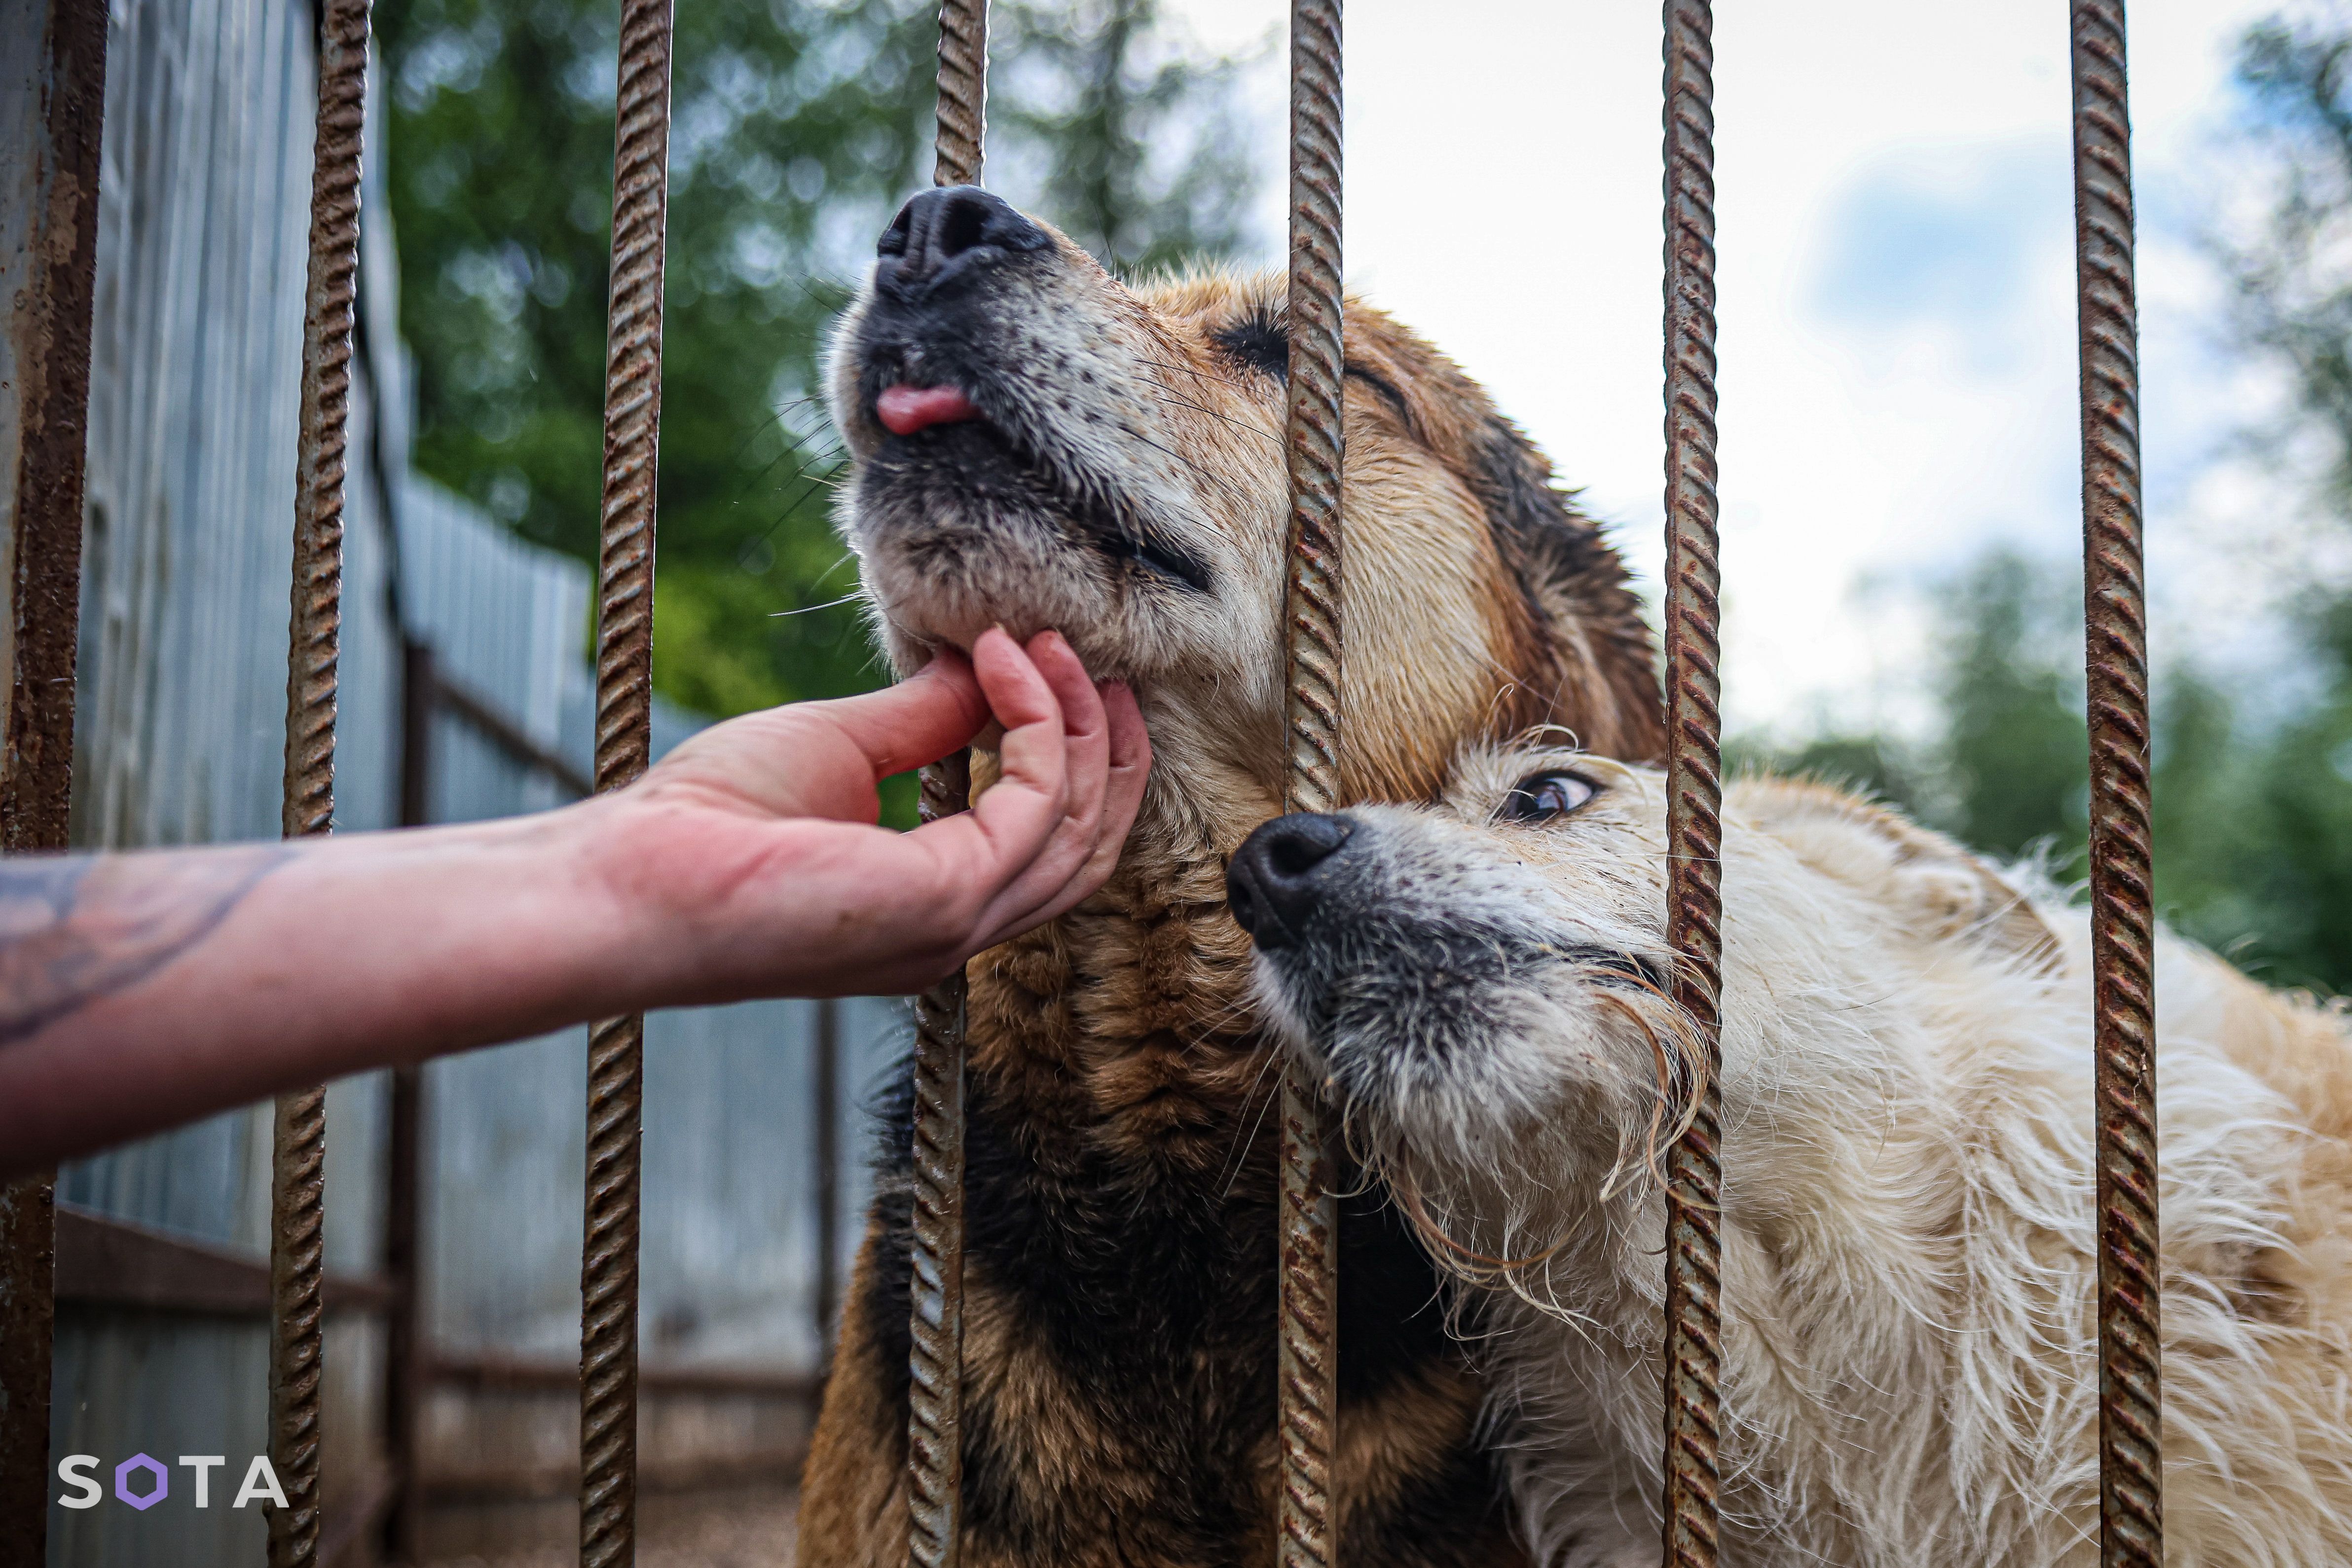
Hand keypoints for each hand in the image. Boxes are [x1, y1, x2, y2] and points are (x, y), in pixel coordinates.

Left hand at [591, 626, 1149, 999]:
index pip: (1050, 843)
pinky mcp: (945, 901)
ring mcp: (958, 924)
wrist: (632, 880)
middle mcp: (959, 929)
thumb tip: (981, 666)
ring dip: (1081, 727)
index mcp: (934, 906)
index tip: (1047, 667)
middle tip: (1091, 662)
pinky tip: (1004, 663)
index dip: (1073, 756)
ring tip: (1053, 648)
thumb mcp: (839, 747)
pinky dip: (1036, 726)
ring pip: (1080, 829)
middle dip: (1105, 748)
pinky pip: (1036, 805)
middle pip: (1089, 843)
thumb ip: (921, 718)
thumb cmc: (707, 826)